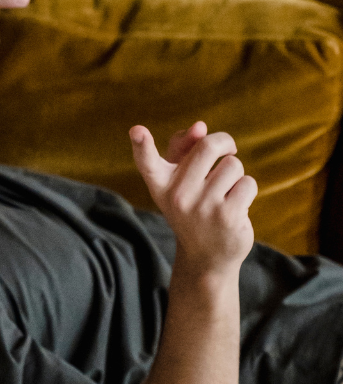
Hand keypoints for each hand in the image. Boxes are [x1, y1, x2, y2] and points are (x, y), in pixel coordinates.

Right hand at [130, 125, 254, 276]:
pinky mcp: (228, 217)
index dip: (141, 144)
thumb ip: (184, 147)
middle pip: (207, 146)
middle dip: (224, 142)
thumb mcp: (180, 178)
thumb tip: (200, 127)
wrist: (206, 256)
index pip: (147, 161)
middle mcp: (177, 195)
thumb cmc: (193, 205)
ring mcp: (203, 207)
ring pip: (233, 165)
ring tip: (225, 190)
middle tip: (228, 149)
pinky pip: (248, 183)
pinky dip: (246, 189)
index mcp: (160, 183)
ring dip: (236, 174)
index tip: (136, 130)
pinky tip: (236, 205)